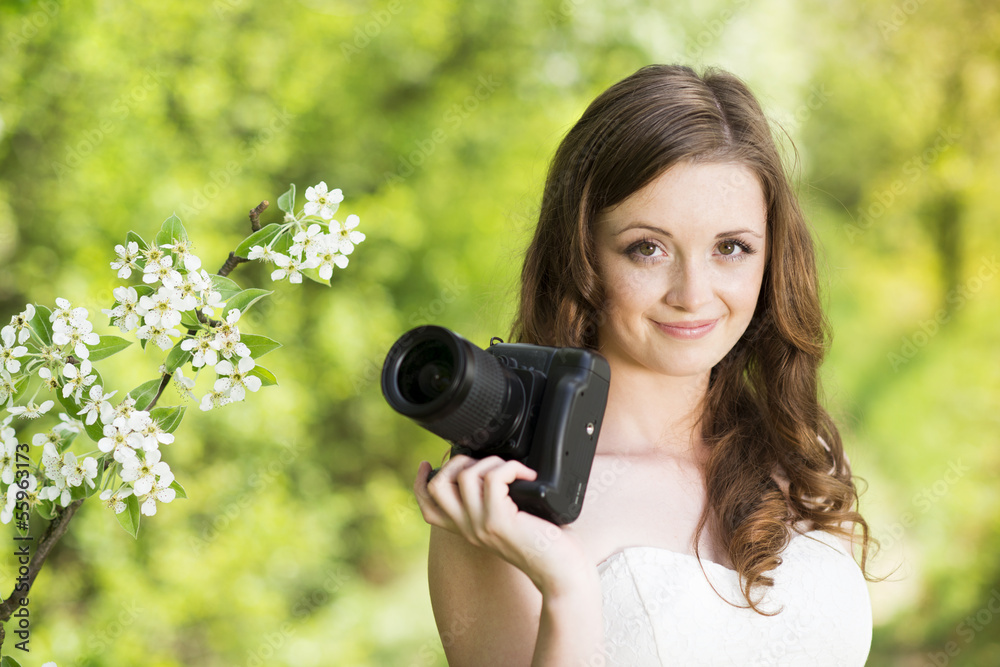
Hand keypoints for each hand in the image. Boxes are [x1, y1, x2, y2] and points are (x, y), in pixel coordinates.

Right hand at [413, 455, 589, 595]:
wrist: (561, 572)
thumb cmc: (544, 545)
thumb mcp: (508, 523)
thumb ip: (491, 504)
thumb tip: (490, 470)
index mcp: (468, 529)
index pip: (428, 507)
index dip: (421, 482)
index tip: (427, 463)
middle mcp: (469, 529)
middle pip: (437, 487)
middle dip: (456, 462)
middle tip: (483, 462)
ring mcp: (481, 526)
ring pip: (465, 476)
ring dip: (490, 461)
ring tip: (512, 469)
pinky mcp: (498, 521)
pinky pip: (494, 478)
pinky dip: (511, 468)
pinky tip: (527, 475)